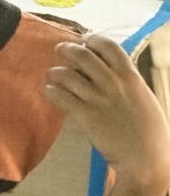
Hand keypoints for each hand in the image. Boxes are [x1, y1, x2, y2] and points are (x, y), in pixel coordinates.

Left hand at [44, 34, 169, 189]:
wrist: (145, 156)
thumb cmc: (149, 130)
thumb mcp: (144, 97)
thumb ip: (128, 82)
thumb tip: (113, 70)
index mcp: (131, 77)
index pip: (110, 47)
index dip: (93, 39)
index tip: (85, 39)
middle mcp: (114, 84)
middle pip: (84, 56)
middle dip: (68, 49)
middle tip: (60, 49)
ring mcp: (99, 99)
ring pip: (68, 75)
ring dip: (55, 71)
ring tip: (51, 74)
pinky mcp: (86, 116)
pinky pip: (61, 97)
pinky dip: (50, 91)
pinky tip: (47, 91)